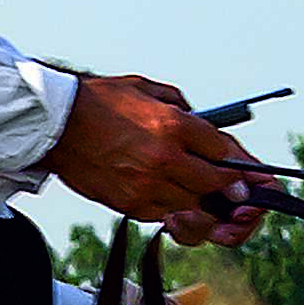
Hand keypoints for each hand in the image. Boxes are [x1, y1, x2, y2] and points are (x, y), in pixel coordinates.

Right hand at [49, 73, 269, 243]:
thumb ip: (181, 108)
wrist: (55, 124)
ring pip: (192, 206)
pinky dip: (171, 208)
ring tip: (204, 200)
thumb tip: (202, 127)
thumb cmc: (98, 103)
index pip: (223, 152)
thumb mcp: (147, 89)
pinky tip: (169, 197)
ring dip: (201, 204)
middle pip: (214, 184)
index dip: (241, 167)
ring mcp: (146, 185)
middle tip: (235, 194)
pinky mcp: (129, 203)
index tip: (248, 177)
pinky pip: (163, 214)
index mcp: (173, 125)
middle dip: (228, 190)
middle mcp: (165, 159)